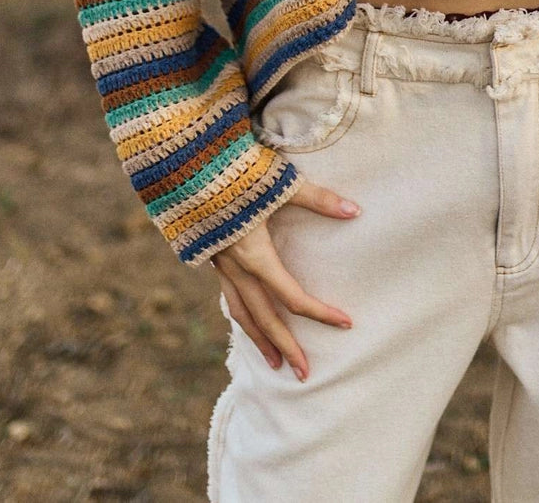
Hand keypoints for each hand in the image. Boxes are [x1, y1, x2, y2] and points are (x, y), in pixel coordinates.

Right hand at [211, 175, 359, 381]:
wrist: (183, 165)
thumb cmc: (236, 173)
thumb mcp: (279, 184)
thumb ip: (317, 199)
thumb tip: (354, 211)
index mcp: (254, 255)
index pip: (292, 297)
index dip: (320, 312)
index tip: (345, 323)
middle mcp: (235, 268)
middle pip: (264, 318)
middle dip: (286, 347)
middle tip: (305, 375)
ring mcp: (219, 264)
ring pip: (240, 312)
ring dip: (259, 340)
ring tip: (273, 363)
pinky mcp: (210, 254)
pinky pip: (229, 295)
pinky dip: (243, 314)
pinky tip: (250, 318)